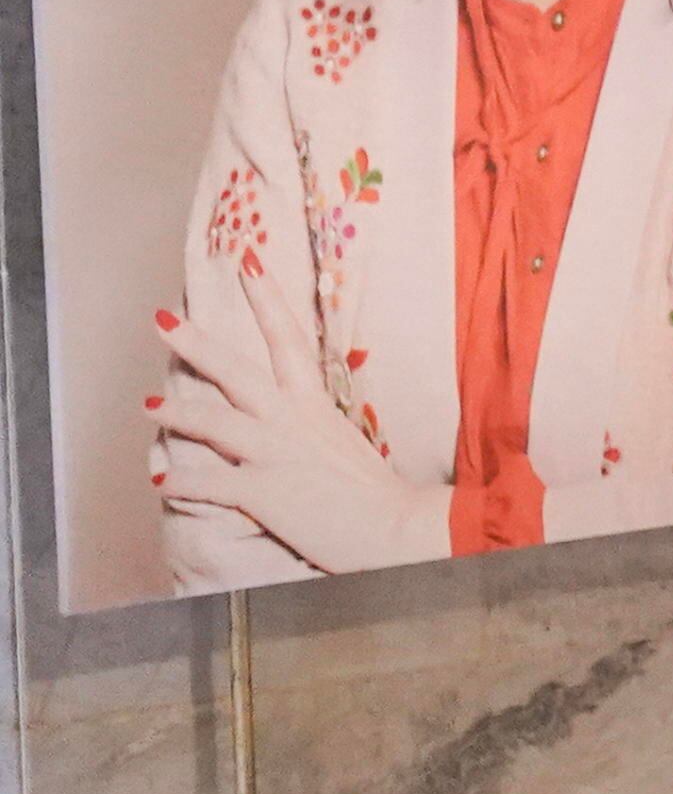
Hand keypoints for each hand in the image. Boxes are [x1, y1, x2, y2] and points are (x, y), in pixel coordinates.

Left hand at [151, 308, 441, 574]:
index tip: (248, 264)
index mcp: (315, 408)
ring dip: (175, 412)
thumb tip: (298, 436)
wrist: (400, 529)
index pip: (289, 341)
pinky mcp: (262, 491)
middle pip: (235, 372)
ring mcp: (274, 454)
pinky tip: (161, 482)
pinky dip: (180, 483)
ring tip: (150, 406)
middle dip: (195, 343)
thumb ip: (315, 435)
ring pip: (211, 421)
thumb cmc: (380, 496)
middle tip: (161, 319)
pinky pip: (209, 483)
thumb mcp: (346, 448)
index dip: (267, 300)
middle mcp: (291, 422)